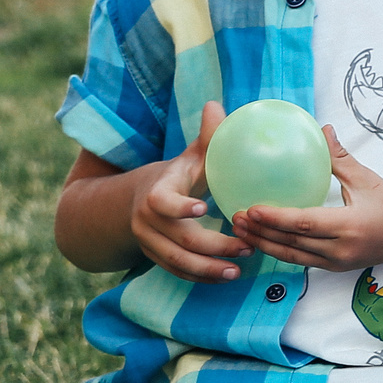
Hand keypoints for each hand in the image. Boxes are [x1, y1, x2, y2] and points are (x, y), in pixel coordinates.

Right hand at [132, 103, 245, 281]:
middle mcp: (147, 220)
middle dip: (212, 247)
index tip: (204, 210)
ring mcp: (149, 242)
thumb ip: (206, 138)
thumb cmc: (178, 175)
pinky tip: (225, 277)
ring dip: (208, 269)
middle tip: (246, 247)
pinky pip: (176, 272)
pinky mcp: (156, 257)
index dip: (179, 208)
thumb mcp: (189, 156)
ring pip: (176, 262)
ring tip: (238, 272)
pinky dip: (200, 277)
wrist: (136, 200)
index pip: (162, 202)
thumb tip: (216, 105)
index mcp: (157, 191)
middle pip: (178, 239)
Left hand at [233, 126, 382, 272]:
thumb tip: (322, 129)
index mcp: (350, 226)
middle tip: (234, 216)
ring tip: (240, 230)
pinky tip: (262, 239)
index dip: (275, 217)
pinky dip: (279, 250)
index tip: (251, 208)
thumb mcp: (366, 179)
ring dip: (264, 244)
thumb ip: (339, 157)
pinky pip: (300, 260)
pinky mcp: (334, 268)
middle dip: (260, 232)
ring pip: (292, 256)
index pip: (304, 223)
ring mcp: (337, 263)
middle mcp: (341, 250)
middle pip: (292, 244)